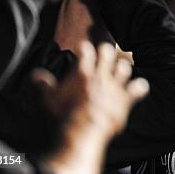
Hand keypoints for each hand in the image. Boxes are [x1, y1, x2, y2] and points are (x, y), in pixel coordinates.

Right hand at [33, 41, 148, 138]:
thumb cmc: (65, 112)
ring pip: (124, 67)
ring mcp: (115, 85)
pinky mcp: (126, 97)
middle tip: (103, 55)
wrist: (85, 126)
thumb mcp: (50, 98)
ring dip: (122, 69)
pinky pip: (138, 87)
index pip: (85, 49)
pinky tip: (139, 88)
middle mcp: (101, 74)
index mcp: (83, 71)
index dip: (84, 47)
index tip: (82, 49)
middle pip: (107, 52)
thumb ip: (43, 84)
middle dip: (106, 52)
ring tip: (119, 72)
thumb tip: (35, 75)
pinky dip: (139, 87)